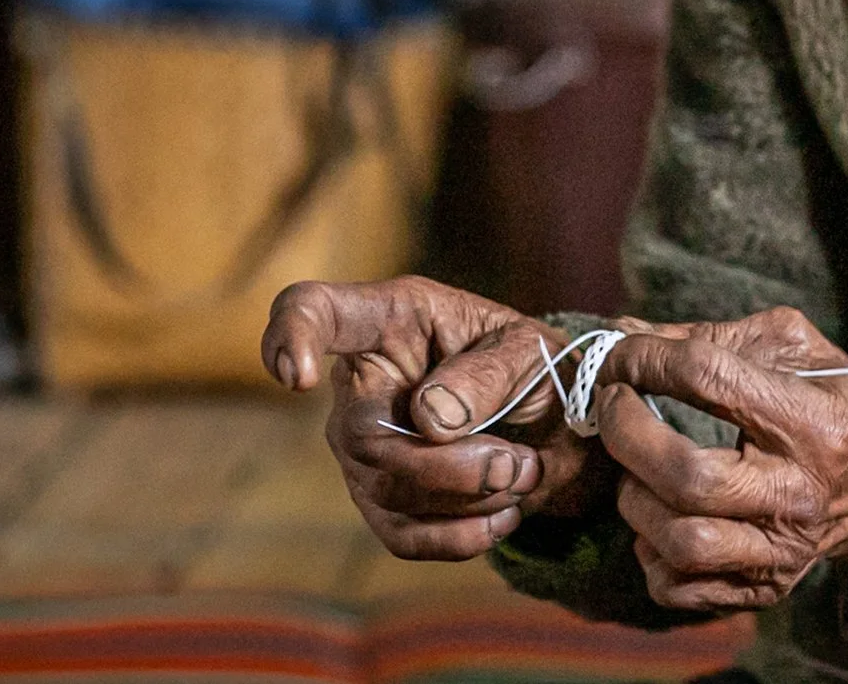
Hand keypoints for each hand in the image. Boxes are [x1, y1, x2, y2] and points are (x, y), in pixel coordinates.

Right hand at [262, 276, 610, 559]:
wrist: (558, 424)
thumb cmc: (532, 365)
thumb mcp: (527, 349)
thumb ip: (484, 374)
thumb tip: (427, 421)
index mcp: (389, 318)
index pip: (312, 310)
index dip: (289, 337)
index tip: (300, 378)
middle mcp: (363, 382)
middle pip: (363, 435)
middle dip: (447, 464)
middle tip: (514, 462)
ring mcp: (363, 447)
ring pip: (386, 491)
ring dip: (469, 496)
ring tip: (523, 473)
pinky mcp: (382, 502)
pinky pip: (401, 536)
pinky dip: (460, 537)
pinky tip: (504, 516)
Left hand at [593, 307, 847, 611]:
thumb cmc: (830, 396)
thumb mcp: (788, 346)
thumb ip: (706, 337)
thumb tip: (623, 334)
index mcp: (810, 421)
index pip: (709, 379)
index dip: (648, 360)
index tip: (623, 355)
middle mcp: (798, 495)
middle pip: (688, 477)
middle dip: (626, 433)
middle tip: (612, 404)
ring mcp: (783, 552)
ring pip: (681, 542)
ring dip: (634, 497)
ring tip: (635, 465)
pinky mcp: (765, 588)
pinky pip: (679, 588)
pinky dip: (649, 552)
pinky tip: (658, 515)